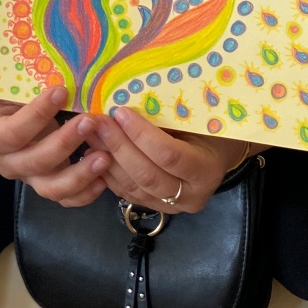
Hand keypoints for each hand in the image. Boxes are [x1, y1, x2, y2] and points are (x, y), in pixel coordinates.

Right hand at [0, 85, 111, 207]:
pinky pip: (65, 197)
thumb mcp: (9, 85)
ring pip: (51, 188)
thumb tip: (62, 68)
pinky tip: (105, 177)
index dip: (38, 113)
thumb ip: (28, 82)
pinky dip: (86, 192)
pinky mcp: (46, 183)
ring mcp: (27, 177)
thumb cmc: (5, 91)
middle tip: (90, 120)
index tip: (61, 90)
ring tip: (104, 156)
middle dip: (65, 142)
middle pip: (36, 162)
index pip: (14, 132)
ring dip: (80, 174)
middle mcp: (6, 163)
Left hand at [76, 106, 249, 213]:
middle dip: (118, 146)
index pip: (169, 155)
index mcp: (205, 171)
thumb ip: (169, 117)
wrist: (217, 155)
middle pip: (147, 175)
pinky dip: (108, 172)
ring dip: (108, 159)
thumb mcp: (197, 120)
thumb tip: (129, 100)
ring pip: (133, 186)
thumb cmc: (209, 129)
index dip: (141, 134)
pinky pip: (126, 192)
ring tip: (91, 134)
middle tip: (99, 122)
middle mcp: (190, 196)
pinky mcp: (154, 207)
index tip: (121, 111)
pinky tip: (95, 151)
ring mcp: (172, 207)